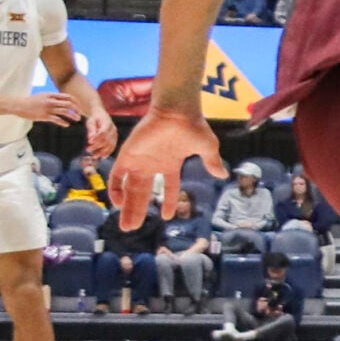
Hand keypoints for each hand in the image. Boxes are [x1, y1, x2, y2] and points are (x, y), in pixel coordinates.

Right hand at [14, 91, 82, 125]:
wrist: (19, 105)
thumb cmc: (31, 101)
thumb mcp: (43, 95)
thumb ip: (52, 97)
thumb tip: (62, 100)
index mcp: (51, 95)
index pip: (67, 97)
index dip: (75, 101)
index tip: (78, 106)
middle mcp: (51, 101)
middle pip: (68, 104)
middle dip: (76, 109)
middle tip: (80, 114)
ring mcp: (48, 109)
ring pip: (64, 112)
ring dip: (73, 116)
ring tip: (77, 119)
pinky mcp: (44, 116)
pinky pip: (57, 120)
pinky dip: (63, 122)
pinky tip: (67, 125)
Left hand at [81, 106, 117, 158]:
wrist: (101, 116)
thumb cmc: (94, 118)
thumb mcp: (91, 121)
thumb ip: (91, 129)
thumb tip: (90, 138)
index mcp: (107, 123)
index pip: (103, 132)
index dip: (97, 138)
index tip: (89, 142)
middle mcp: (113, 129)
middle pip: (106, 139)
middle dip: (97, 146)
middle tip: (88, 150)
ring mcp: (115, 135)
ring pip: (110, 144)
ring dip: (102, 151)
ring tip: (94, 156)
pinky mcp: (115, 139)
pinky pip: (113, 146)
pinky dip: (108, 152)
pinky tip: (103, 157)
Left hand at [108, 110, 224, 230]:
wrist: (176, 111)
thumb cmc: (193, 126)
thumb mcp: (207, 148)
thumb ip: (212, 162)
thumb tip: (223, 176)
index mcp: (170, 164)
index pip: (168, 187)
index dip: (167, 202)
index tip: (167, 217)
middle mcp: (153, 164)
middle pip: (143, 193)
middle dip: (138, 211)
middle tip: (132, 229)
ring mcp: (139, 160)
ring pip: (129, 189)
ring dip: (127, 207)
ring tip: (126, 226)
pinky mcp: (128, 155)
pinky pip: (117, 175)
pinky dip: (115, 189)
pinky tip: (118, 204)